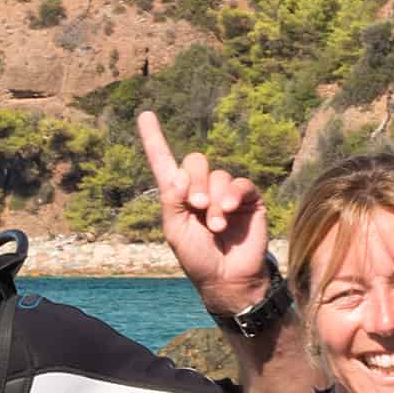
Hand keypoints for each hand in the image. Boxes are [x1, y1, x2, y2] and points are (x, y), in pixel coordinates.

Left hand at [139, 111, 276, 321]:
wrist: (227, 278)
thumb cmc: (198, 258)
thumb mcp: (175, 231)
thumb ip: (172, 201)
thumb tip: (180, 174)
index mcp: (179, 195)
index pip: (164, 161)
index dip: (154, 138)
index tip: (145, 114)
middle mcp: (202, 188)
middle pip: (195, 161)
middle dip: (195, 182)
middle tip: (197, 206)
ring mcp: (226, 193)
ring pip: (218, 175)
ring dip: (215, 200)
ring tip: (216, 224)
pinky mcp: (248, 199)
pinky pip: (240, 183)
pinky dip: (233, 194)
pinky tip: (230, 210)